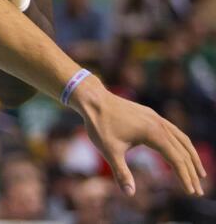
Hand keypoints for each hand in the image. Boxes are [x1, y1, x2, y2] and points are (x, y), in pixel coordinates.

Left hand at [73, 79, 204, 196]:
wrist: (93, 99)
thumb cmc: (100, 125)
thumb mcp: (109, 151)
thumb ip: (121, 173)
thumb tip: (129, 194)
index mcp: (153, 133)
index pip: (176, 159)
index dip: (184, 177)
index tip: (191, 192)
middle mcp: (159, 124)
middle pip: (183, 151)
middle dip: (192, 172)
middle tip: (199, 191)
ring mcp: (156, 118)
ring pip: (182, 139)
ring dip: (191, 157)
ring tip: (199, 173)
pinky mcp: (151, 115)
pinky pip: (173, 131)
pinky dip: (181, 144)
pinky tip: (181, 152)